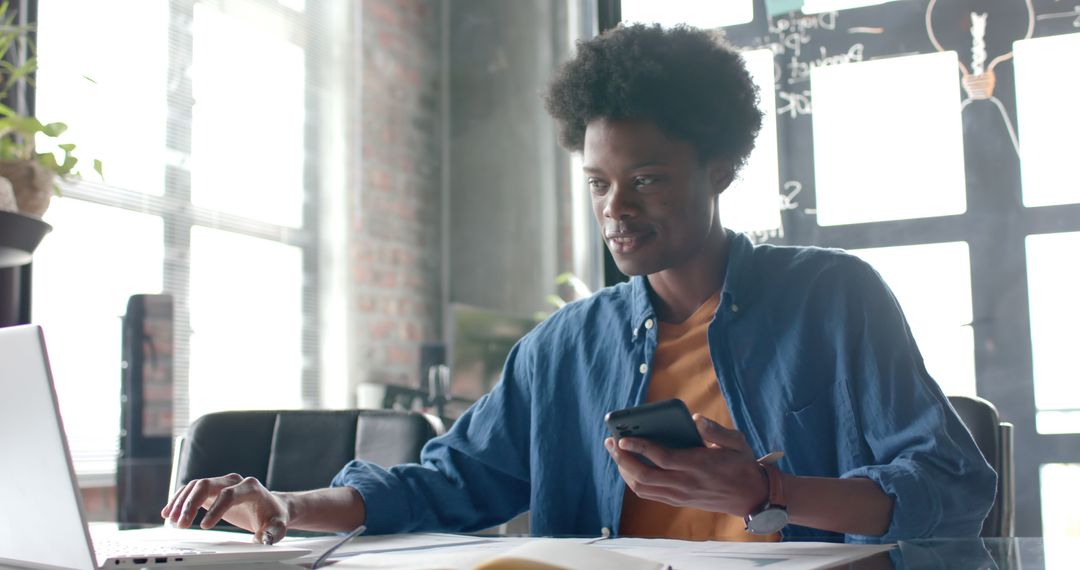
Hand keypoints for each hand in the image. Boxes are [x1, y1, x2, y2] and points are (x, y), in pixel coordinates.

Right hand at [161, 473, 288, 543]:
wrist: (272, 505)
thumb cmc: (274, 515)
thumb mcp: (278, 525)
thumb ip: (273, 531)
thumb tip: (262, 539)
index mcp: (251, 487)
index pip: (229, 494)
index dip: (215, 509)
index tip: (204, 527)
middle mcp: (234, 481)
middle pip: (207, 484)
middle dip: (191, 504)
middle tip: (181, 525)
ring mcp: (222, 483)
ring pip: (196, 485)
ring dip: (181, 502)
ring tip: (171, 521)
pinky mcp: (213, 489)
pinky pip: (192, 489)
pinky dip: (179, 499)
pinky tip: (169, 512)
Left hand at [604, 413, 767, 516]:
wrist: (751, 496)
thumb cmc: (742, 464)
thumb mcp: (737, 442)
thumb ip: (716, 431)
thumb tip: (695, 419)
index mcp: (699, 465)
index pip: (662, 458)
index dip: (640, 448)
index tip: (623, 438)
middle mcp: (686, 483)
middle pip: (645, 476)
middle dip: (623, 459)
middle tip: (610, 442)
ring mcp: (680, 495)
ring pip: (642, 488)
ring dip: (625, 470)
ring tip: (615, 452)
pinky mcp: (678, 500)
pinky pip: (649, 493)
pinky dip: (633, 480)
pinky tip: (628, 465)